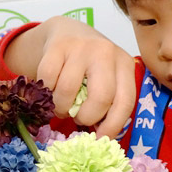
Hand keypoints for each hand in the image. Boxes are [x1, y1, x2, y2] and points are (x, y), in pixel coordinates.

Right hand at [5, 16, 135, 138]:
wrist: (68, 32)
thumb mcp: (107, 78)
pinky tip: (51, 90)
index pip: (125, 101)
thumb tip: (100, 137)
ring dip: (61, 107)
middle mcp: (106, 53)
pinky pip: (48, 79)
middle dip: (86, 117)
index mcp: (124, 65)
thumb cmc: (90, 65)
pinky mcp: (57, 46)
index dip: (112, 126)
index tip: (99, 140)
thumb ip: (108, 102)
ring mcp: (81, 47)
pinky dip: (46, 91)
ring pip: (68, 90)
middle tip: (78, 118)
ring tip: (62, 106)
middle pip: (101, 97)